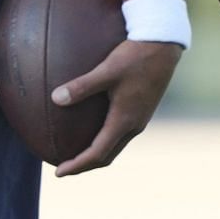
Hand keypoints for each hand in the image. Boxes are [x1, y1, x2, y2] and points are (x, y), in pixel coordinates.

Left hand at [49, 39, 182, 176]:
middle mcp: (134, 125)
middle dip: (85, 165)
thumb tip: (55, 98)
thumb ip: (81, 86)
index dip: (77, 165)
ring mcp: (140, 118)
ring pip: (115, 145)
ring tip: (76, 151)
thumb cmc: (135, 56)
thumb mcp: (106, 70)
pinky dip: (105, 140)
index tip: (58, 172)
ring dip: (96, 153)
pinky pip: (121, 133)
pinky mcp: (142, 109)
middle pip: (107, 156)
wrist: (164, 46)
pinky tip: (94, 127)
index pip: (97, 154)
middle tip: (64, 167)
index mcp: (124, 121)